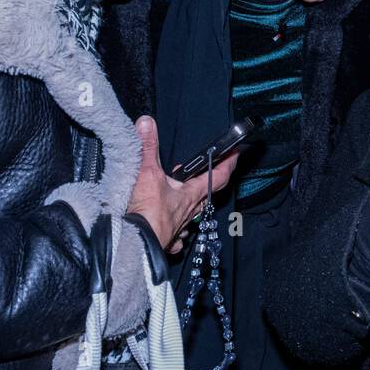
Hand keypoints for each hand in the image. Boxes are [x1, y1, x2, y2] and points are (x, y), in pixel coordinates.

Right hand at [126, 116, 236, 251]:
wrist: (134, 245)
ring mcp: (179, 228)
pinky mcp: (166, 240)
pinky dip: (176, 227)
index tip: (235, 153)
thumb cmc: (145, 214)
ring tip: (182, 193)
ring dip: (190, 202)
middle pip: (206, 194)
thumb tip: (147, 124)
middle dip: (208, 180)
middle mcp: (188, 212)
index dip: (228, 163)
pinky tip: (171, 225)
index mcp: (190, 195)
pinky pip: (177, 233)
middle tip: (207, 168)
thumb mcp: (146, 174)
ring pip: (191, 213)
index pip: (218, 176)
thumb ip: (147, 147)